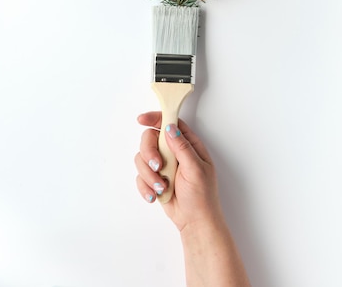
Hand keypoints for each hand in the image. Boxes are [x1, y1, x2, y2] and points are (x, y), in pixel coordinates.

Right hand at [135, 112, 223, 231]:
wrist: (194, 222)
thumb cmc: (202, 196)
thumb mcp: (196, 169)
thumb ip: (182, 148)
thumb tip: (169, 127)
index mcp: (188, 145)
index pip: (170, 123)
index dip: (155, 118)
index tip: (142, 120)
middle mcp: (173, 152)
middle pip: (150, 139)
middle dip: (149, 153)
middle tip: (158, 166)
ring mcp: (163, 165)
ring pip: (142, 158)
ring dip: (149, 174)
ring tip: (161, 187)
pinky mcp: (154, 178)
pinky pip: (140, 176)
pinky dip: (145, 186)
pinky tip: (155, 195)